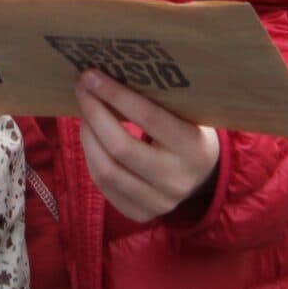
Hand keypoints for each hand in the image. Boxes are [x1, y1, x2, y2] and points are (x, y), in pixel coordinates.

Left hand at [74, 70, 220, 222]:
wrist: (205, 176)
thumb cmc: (189, 130)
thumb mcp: (186, 112)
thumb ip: (156, 98)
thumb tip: (106, 74)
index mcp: (193, 146)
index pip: (148, 117)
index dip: (115, 94)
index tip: (91, 76)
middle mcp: (177, 179)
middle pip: (120, 147)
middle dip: (94, 114)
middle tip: (82, 90)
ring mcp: (159, 202)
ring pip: (106, 170)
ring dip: (88, 136)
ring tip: (85, 114)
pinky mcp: (141, 214)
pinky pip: (104, 186)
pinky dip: (92, 157)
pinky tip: (92, 138)